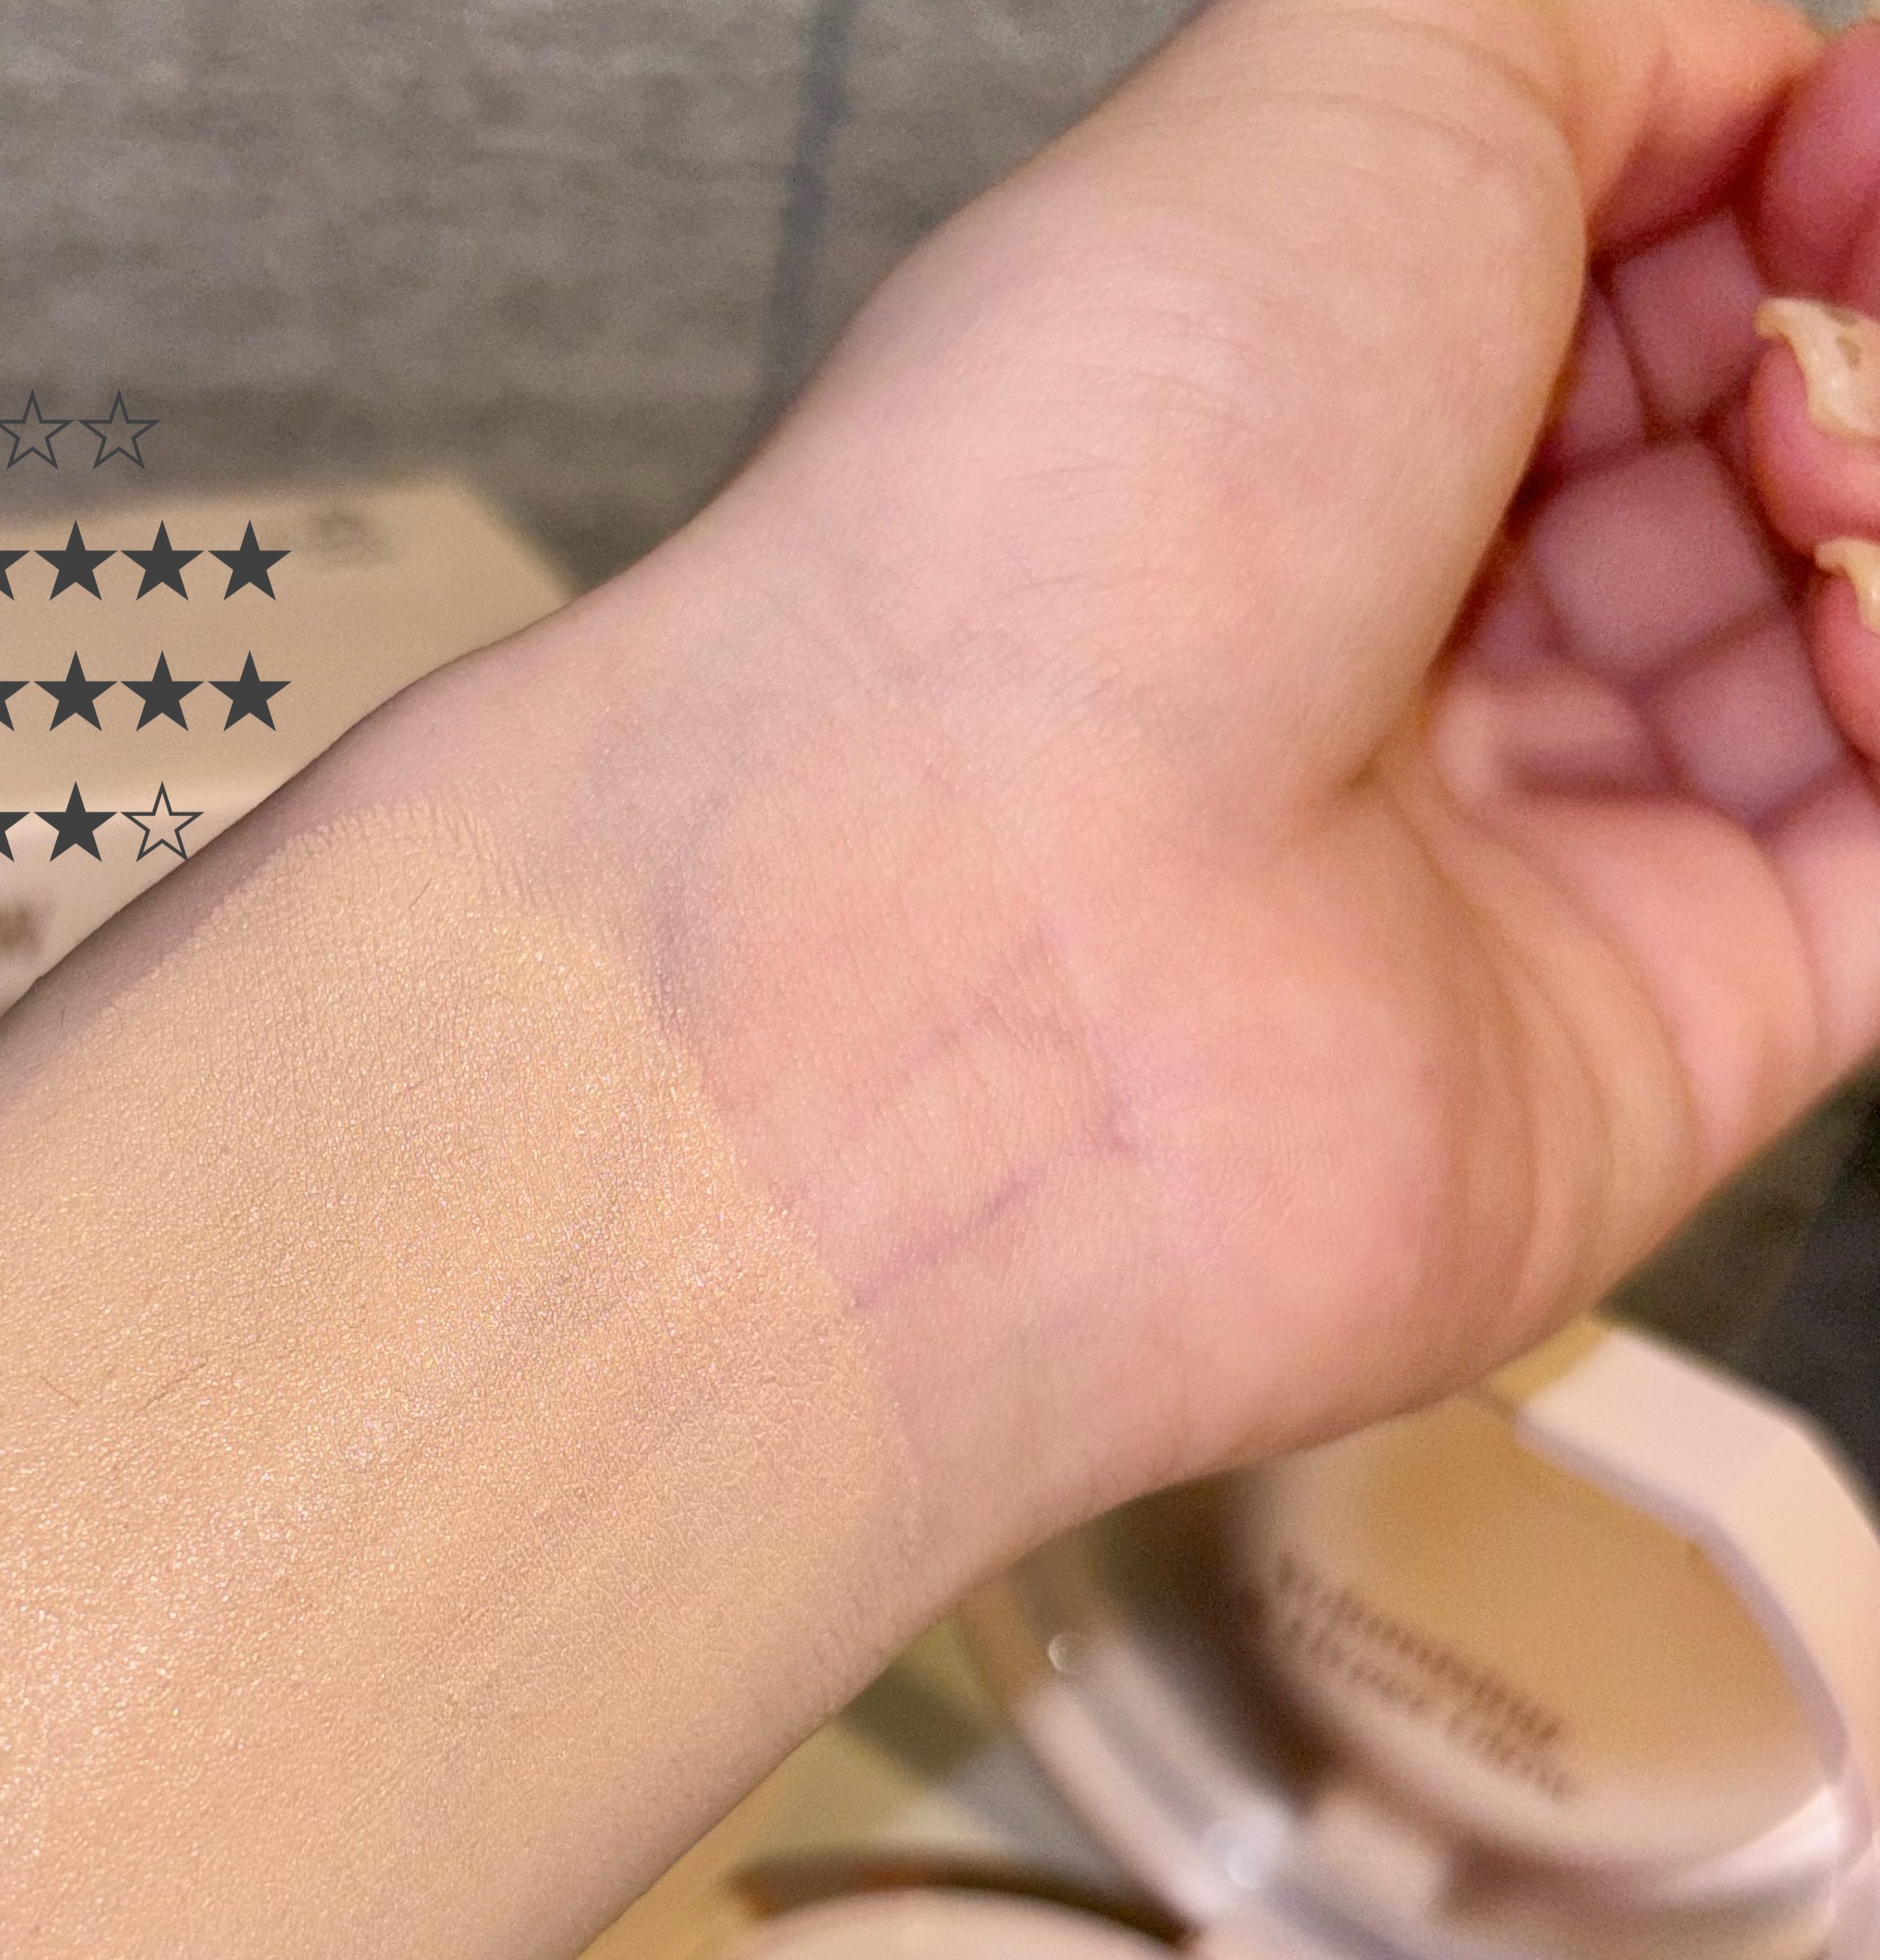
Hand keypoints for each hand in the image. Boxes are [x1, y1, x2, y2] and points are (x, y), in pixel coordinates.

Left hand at [478, 0, 1879, 1570]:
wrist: (975, 916)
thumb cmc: (1062, 513)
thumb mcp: (1341, 79)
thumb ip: (1576, 32)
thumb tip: (1749, 78)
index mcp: (1279, 432)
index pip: (1606, 301)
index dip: (1768, 194)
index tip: (1832, 160)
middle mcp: (1375, 660)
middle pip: (1727, 484)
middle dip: (1830, 375)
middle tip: (1814, 342)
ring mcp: (1504, 864)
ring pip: (1826, 677)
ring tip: (1823, 498)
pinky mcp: (1629, 1052)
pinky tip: (1871, 641)